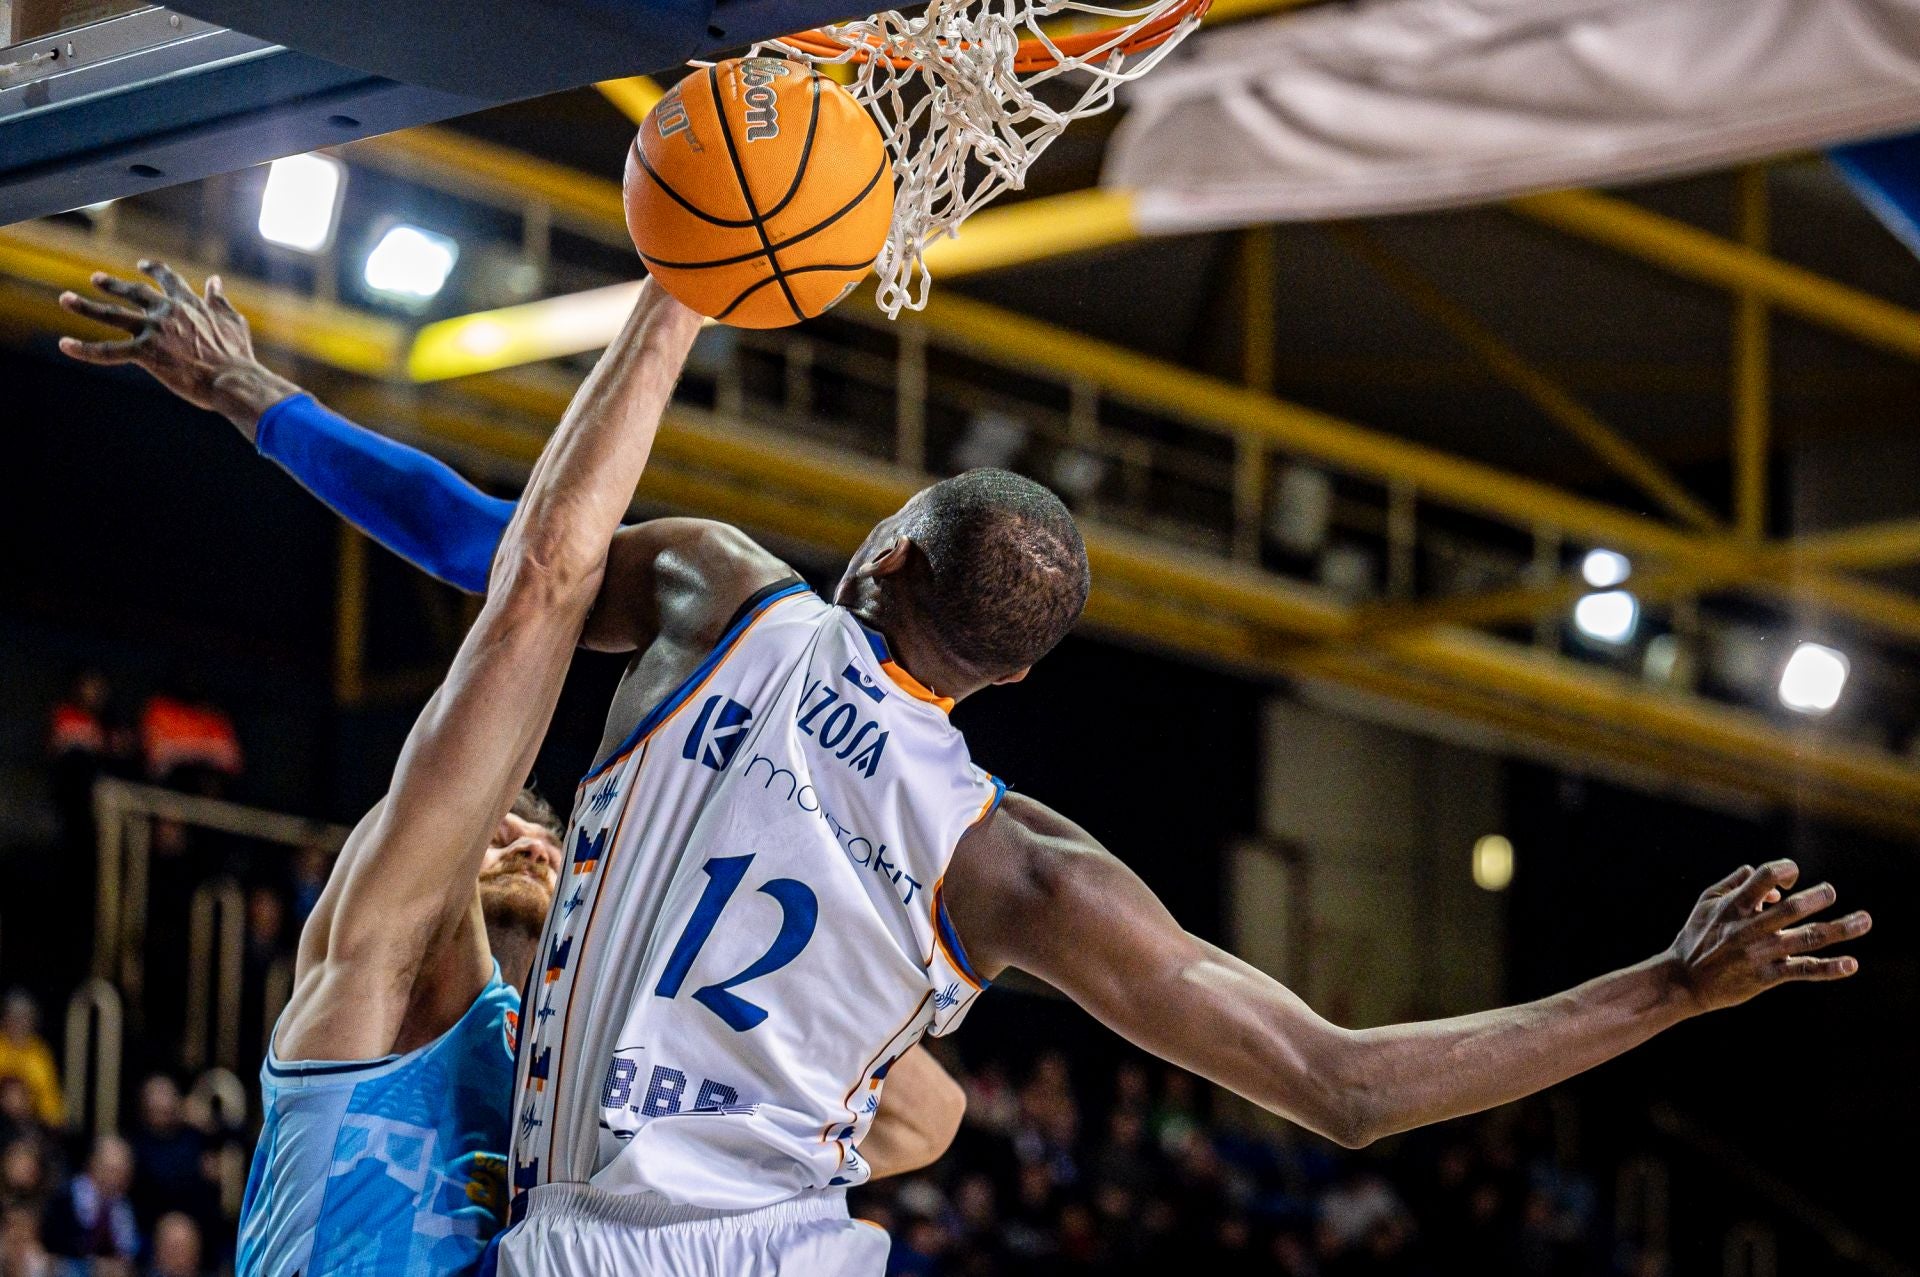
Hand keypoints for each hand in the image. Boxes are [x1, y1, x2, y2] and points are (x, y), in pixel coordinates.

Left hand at [58, 261, 298, 436]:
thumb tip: (214, 281)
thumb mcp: (233, 321)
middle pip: (133, 293)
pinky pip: (109, 351)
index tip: (143, 265)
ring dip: (85, 306)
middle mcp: (167, 311)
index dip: (154, 270)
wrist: (233, 379)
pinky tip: (65, 344)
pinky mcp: (145, 353)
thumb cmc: (237, 355)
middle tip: (96, 278)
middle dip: (113, 285)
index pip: (168, 279)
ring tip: (66, 299)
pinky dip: (85, 349)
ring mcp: (154, 331)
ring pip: (112, 315)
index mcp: (189, 303)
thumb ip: (219, 300)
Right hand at [1666, 860, 1869, 1013]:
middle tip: (1830, 891)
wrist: (1683, 981)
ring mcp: (1761, 954)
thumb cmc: (1695, 937)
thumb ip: (1734, 882)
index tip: (1791, 876)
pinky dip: (1829, 968)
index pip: (1764, 877)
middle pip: (1792, 909)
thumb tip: (1765, 877)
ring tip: (1865, 920)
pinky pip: (1803, 970)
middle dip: (1817, 897)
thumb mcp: (1706, 902)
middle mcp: (1749, 928)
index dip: (1783, 870)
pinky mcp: (1767, 977)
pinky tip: (1851, 964)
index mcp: (1734, 906)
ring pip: (1807, 938)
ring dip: (1840, 929)